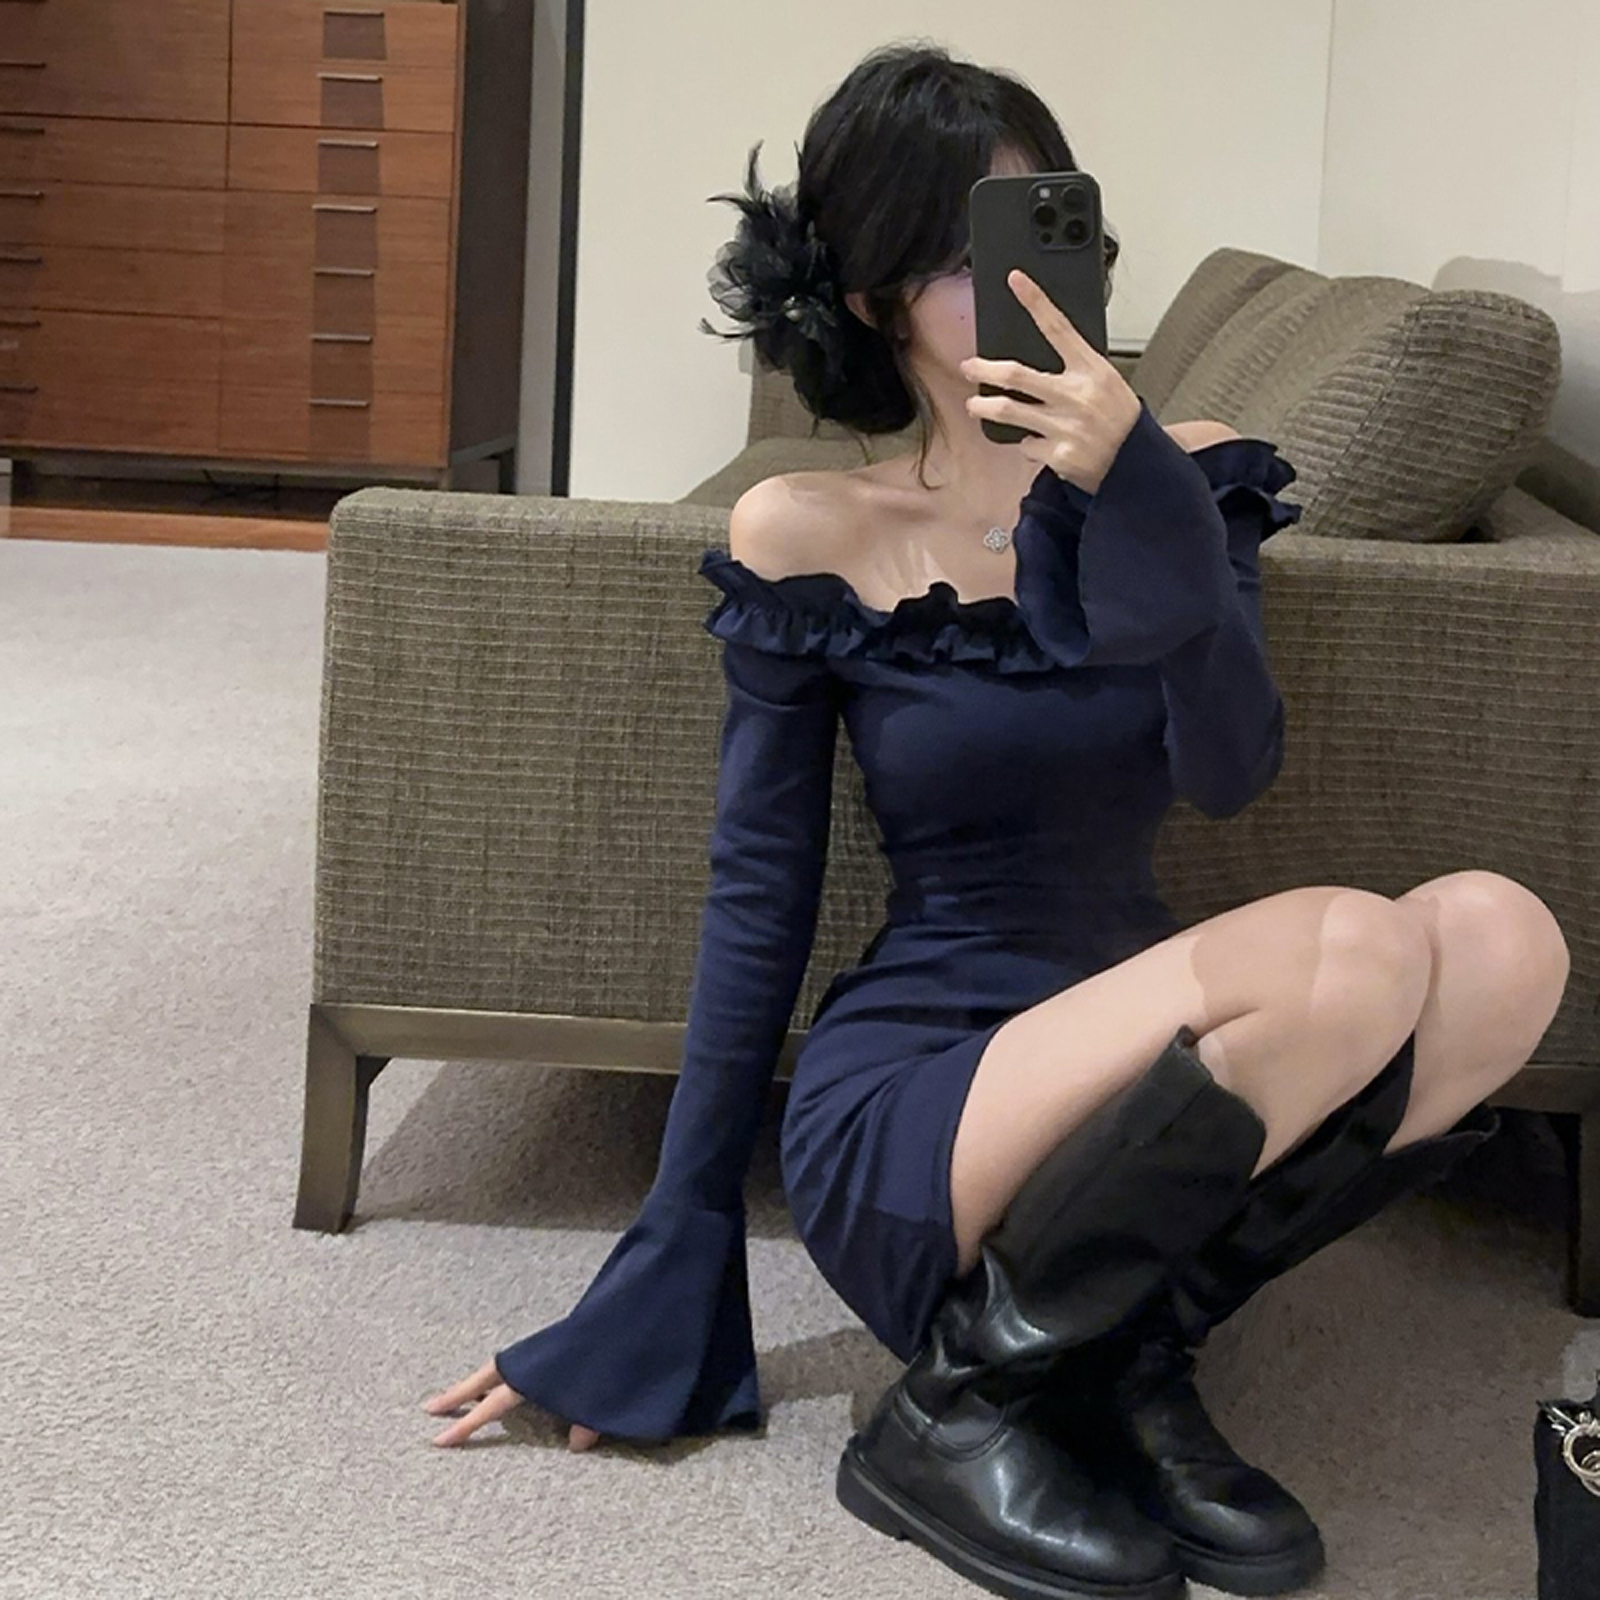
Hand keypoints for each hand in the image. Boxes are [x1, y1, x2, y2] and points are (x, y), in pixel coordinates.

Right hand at [423, 1358, 602, 1451]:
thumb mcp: (606, 1391)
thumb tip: (576, 1444)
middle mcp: (534, 1359)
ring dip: (481, 1381)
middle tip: (430, 1407)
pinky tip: (511, 1381)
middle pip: (485, 1376)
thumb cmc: (620, 1349)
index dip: (466, 1424)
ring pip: (502, 1366)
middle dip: (458, 1393)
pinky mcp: (559, 1342)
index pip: (493, 1404)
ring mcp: (545, 1348)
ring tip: (464, 1395)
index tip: (437, 1440)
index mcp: (537, 1372)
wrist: (634, 1308)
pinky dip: (508, 1372)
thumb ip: (590, 1420)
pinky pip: (524, 1360)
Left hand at [958, 268, 1142, 494]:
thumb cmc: (1118, 419)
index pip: (1058, 327)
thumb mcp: (1106, 382)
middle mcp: (1077, 395)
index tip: (1016, 280)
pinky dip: (1026, 443)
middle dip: (984, 370)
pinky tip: (1037, 442)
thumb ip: (1074, 370)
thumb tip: (1034, 362)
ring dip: (984, 407)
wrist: (1136, 463)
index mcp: (1091, 369)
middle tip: (968, 367)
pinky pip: (1026, 444)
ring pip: (1009, 411)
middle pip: (1016, 374)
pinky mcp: (1058, 455)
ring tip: (974, 405)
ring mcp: (1066, 426)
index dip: (1036, 301)